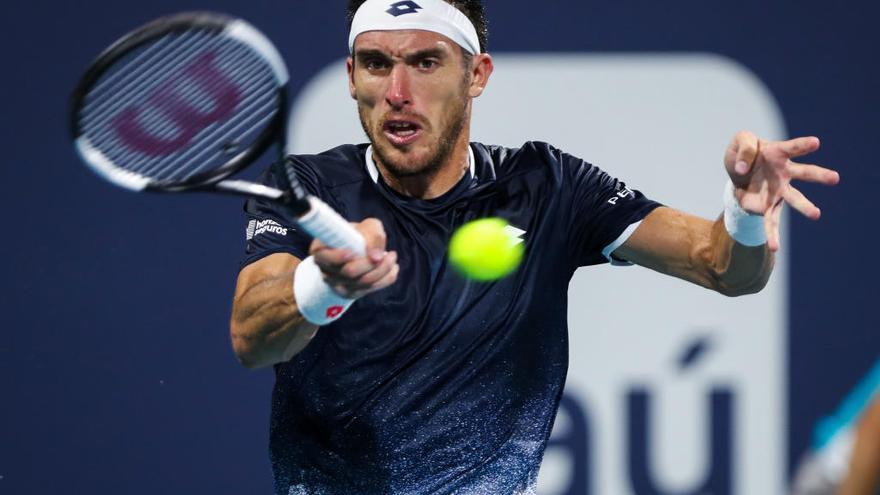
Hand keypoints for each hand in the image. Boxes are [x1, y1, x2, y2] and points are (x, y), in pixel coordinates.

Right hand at [310, 218, 398, 298]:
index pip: (325, 257)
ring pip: (362, 282)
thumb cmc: (359, 235)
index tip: (352, 252)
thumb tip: (376, 256)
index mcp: (321, 250)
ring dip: (383, 270)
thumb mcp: (366, 227)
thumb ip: (372, 234)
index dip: (338, 256)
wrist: (357, 250)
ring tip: (392, 257)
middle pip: (349, 272)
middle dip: (371, 263)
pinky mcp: (350, 293)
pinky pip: (371, 289)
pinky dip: (386, 279)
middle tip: (388, 253)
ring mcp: (337, 284)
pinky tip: (393, 268)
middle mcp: (325, 269)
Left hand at [724, 131, 839, 250]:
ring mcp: (778, 191)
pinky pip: (771, 222)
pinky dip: (772, 235)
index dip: (803, 145)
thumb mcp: (739, 142)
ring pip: (795, 199)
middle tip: (835, 178)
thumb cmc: (744, 154)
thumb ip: (744, 149)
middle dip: (819, 175)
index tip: (816, 143)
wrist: (736, 172)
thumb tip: (743, 169)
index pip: (793, 148)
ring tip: (816, 214)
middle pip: (805, 173)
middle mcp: (784, 174)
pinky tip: (775, 248)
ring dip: (805, 206)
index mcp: (779, 154)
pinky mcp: (768, 206)